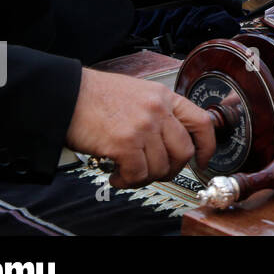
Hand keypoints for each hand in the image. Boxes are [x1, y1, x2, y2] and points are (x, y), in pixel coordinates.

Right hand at [65, 69, 215, 187]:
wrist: (67, 93)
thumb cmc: (97, 95)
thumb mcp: (139, 93)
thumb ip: (159, 112)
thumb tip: (169, 141)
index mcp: (165, 97)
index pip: (201, 122)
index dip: (207, 146)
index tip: (203, 159)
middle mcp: (158, 110)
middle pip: (183, 152)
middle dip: (171, 169)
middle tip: (156, 172)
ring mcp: (143, 127)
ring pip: (160, 167)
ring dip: (145, 177)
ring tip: (129, 172)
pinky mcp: (124, 143)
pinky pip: (138, 174)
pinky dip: (128, 181)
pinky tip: (117, 175)